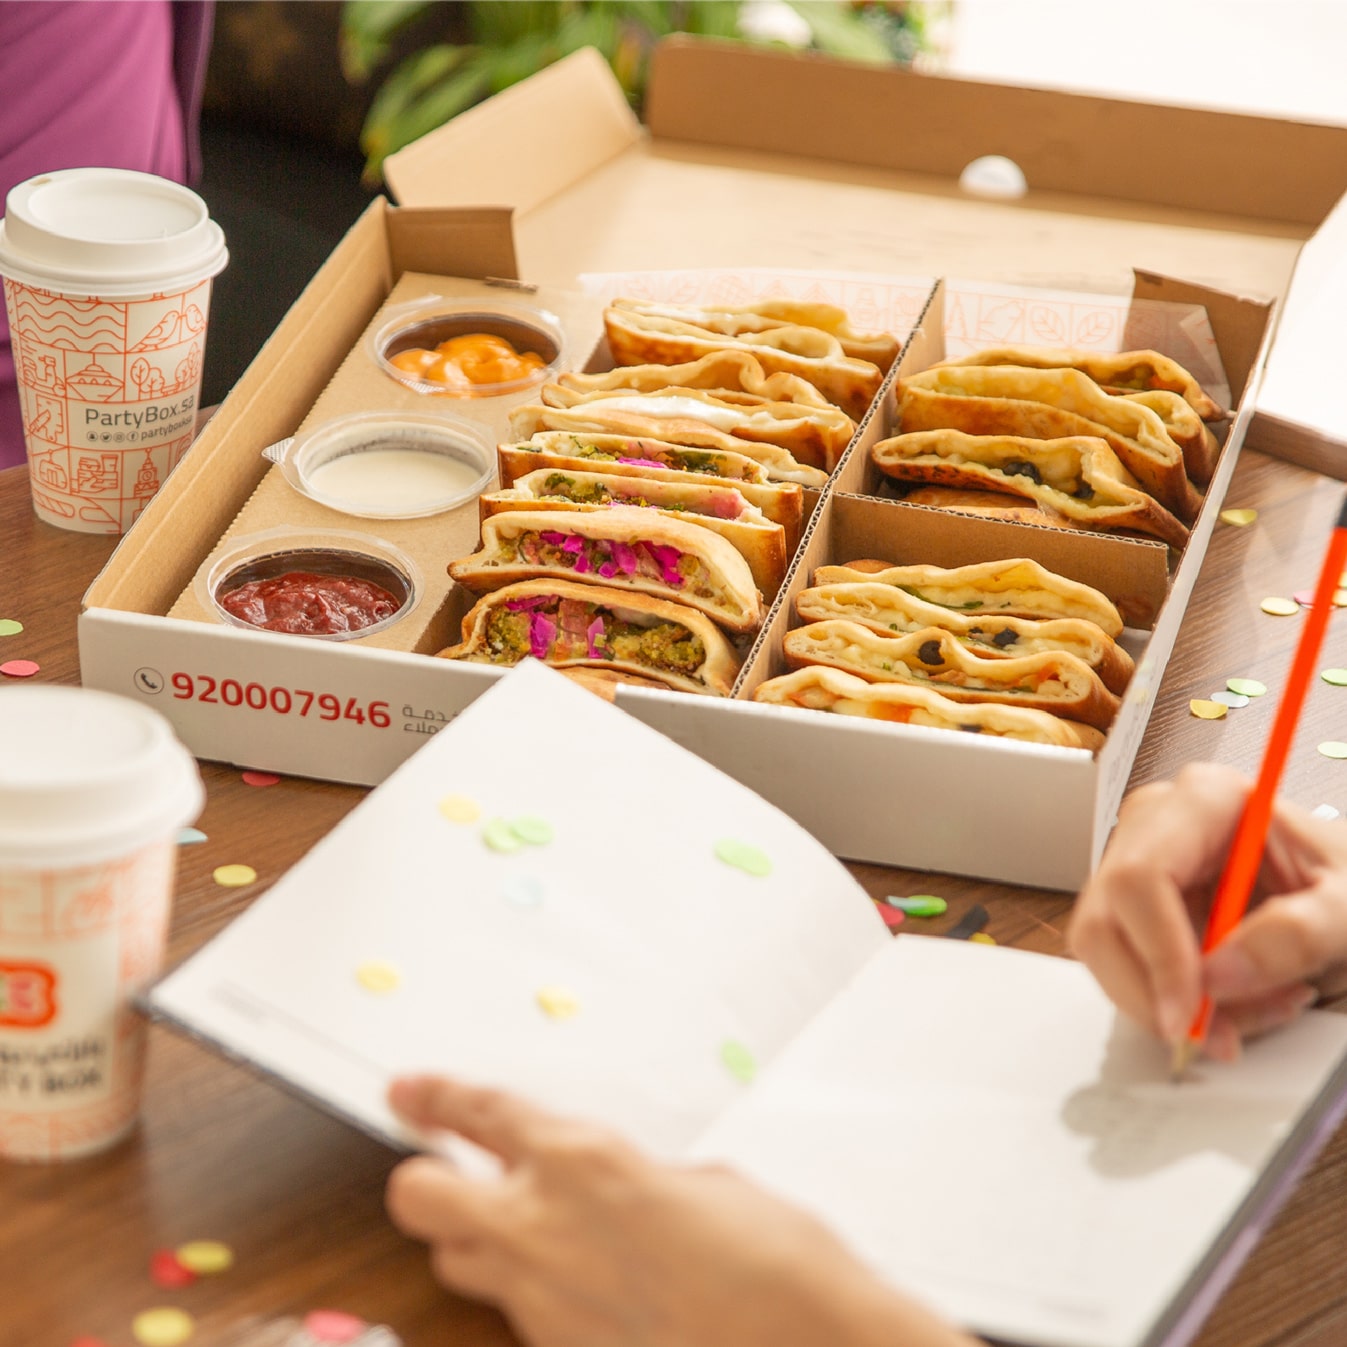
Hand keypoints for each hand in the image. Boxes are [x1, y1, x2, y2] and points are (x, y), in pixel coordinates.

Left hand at [385, 1075, 974, 1346]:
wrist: (804, 1346)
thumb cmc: (771, 1255)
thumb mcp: (697, 1180)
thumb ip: (626, 1176)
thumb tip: (603, 1188)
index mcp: (582, 1157)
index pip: (478, 1112)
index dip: (434, 1095)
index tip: (407, 1090)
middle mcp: (542, 1227)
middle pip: (419, 1195)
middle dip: (423, 1176)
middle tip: (444, 1166)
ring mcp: (540, 1301)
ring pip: (453, 1262)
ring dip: (473, 1240)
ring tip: (514, 1231)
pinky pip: (512, 1316)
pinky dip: (529, 1296)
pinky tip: (574, 1289)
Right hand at [1068, 762, 1346, 1059]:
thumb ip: (1299, 933)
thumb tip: (1221, 972)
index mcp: (1202, 801)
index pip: (1140, 877)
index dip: (1157, 952)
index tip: (1192, 1014)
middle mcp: (1156, 830)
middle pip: (1106, 921)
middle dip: (1157, 992)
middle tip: (1216, 1034)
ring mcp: (1138, 869)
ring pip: (1109, 954)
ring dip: (1173, 1005)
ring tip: (1254, 1010)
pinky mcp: (1138, 912)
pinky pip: (1129, 970)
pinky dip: (1180, 1005)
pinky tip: (1240, 1000)